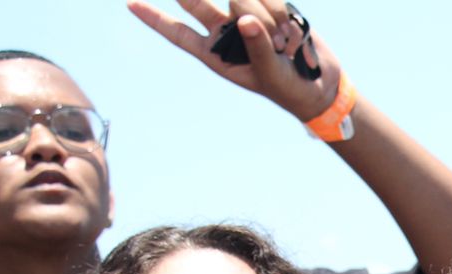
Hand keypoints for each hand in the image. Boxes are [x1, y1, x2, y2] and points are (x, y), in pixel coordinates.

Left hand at [129, 0, 347, 120]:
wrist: (320, 83)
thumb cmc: (288, 87)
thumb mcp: (269, 73)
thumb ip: (257, 46)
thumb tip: (246, 19)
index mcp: (217, 53)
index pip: (180, 33)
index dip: (155, 18)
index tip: (130, 4)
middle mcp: (227, 31)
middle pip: (198, 2)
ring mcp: (247, 15)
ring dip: (268, 19)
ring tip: (285, 44)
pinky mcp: (269, 6)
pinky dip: (282, 13)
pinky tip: (293, 33)